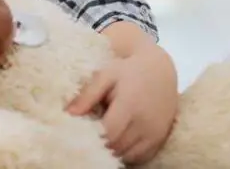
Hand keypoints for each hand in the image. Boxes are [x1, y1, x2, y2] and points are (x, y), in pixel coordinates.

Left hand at [66, 44, 177, 163]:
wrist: (160, 70)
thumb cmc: (128, 71)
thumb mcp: (106, 76)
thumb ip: (88, 95)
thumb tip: (68, 113)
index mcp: (130, 105)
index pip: (108, 132)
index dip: (91, 136)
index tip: (79, 132)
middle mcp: (145, 122)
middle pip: (116, 146)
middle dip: (99, 145)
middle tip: (87, 137)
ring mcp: (155, 133)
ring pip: (127, 155)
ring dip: (112, 151)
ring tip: (101, 139)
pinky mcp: (160, 139)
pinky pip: (140, 157)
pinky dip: (126, 154)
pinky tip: (117, 143)